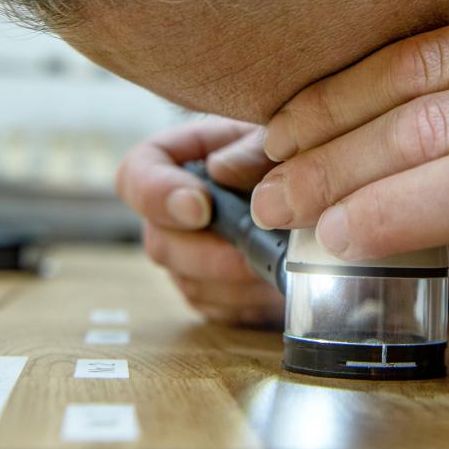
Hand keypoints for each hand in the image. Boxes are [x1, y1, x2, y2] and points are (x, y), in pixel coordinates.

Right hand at [116, 117, 282, 323]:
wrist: (313, 192)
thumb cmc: (288, 150)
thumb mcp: (275, 137)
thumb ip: (250, 149)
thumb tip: (220, 171)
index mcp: (172, 160)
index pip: (135, 178)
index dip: (158, 196)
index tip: (200, 208)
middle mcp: (168, 214)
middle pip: (161, 245)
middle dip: (212, 254)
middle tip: (259, 249)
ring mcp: (186, 258)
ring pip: (192, 285)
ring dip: (240, 281)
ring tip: (285, 261)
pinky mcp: (210, 293)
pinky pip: (219, 311)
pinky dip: (253, 302)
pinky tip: (280, 282)